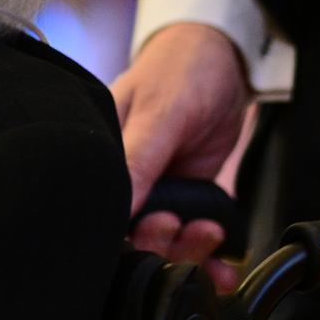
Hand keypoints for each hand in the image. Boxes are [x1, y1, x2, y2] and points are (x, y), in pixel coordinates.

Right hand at [111, 22, 249, 291]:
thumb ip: (139, 160)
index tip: (159, 226)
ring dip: (187, 250)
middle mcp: (121, 178)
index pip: (95, 209)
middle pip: (128, 234)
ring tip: (210, 234)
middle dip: (161, 242)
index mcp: (97, 156)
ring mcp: (153, 190)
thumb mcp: (160, 112)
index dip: (124, 232)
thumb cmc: (179, 70)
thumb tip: (118, 209)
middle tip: (188, 227)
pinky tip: (218, 259)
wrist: (224, 59)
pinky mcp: (182, 196)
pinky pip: (188, 235)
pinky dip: (205, 254)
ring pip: (160, 241)